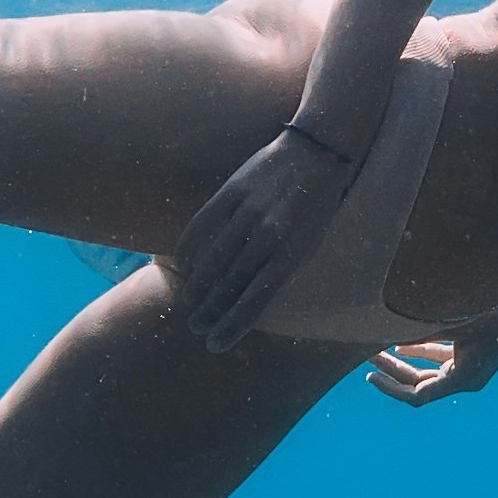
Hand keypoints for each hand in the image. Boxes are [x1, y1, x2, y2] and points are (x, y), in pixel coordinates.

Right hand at [161, 122, 366, 348]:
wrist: (316, 154)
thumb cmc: (315, 207)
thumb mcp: (308, 245)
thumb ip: (281, 271)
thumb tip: (251, 301)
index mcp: (291, 255)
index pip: (255, 301)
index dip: (233, 325)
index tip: (216, 344)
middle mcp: (268, 237)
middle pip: (230, 284)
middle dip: (210, 310)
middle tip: (195, 326)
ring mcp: (249, 213)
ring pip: (213, 258)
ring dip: (197, 286)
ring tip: (187, 303)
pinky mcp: (232, 192)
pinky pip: (202, 225)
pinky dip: (189, 248)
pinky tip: (181, 265)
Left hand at [368, 297, 497, 405]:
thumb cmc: (492, 306)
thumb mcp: (449, 320)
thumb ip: (416, 333)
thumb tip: (380, 337)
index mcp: (464, 378)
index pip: (418, 396)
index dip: (391, 389)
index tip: (369, 377)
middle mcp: (467, 378)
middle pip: (420, 384)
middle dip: (391, 372)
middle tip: (365, 357)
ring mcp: (470, 366)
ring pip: (428, 372)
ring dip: (402, 363)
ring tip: (374, 351)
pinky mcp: (472, 352)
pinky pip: (439, 360)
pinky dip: (419, 353)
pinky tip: (398, 344)